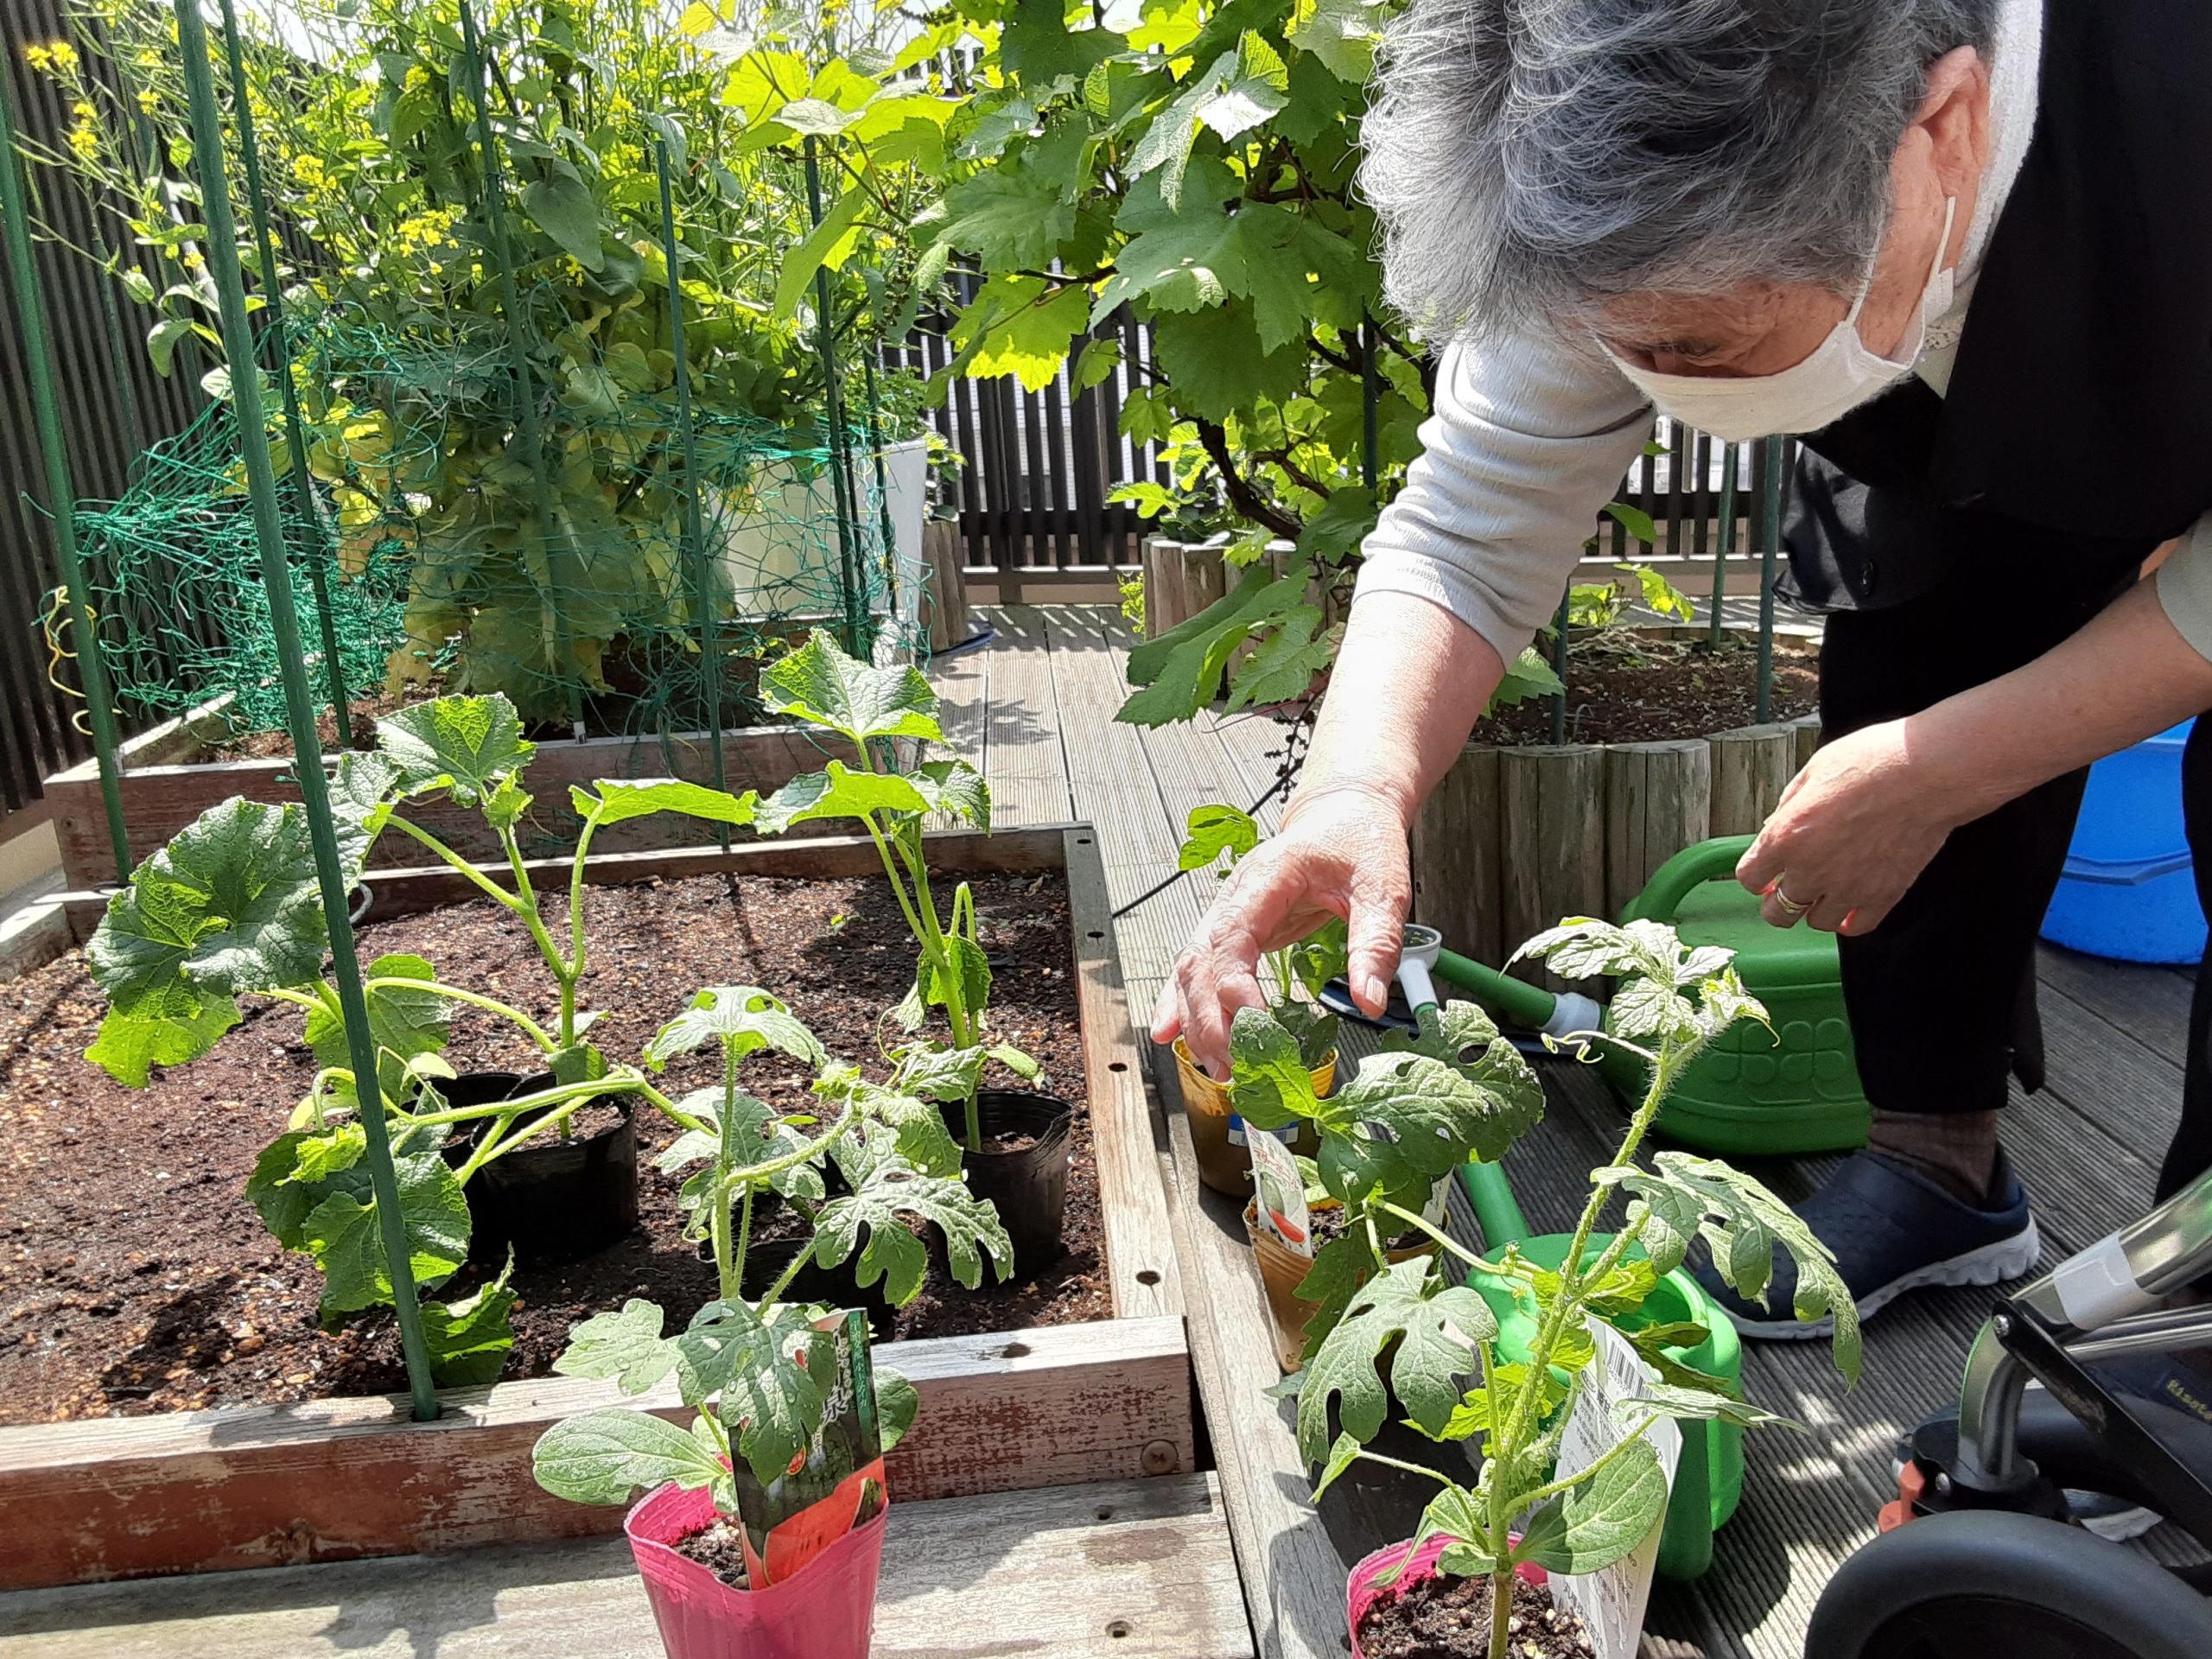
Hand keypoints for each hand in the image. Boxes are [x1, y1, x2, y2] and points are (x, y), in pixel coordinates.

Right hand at [1150, 784, 1413, 1079]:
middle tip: (1233, 1065)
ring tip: (1218, 1068)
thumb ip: (1376, 944)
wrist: (1345, 812)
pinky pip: (1197, 968)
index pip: (1233, 936)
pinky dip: (1182, 1003)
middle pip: (1201, 960)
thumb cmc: (1361, 840)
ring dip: (1197, 1020)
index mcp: (1267, 877)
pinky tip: (1170, 1034)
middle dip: (1210, 1018)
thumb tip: (1370, 1003)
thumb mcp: (1383, 887)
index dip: (1234, 985)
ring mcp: (1228, 912)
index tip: (1254, 1025)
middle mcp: (1236, 896)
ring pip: (1191, 969)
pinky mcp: (1233, 929)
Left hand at [1736, 720, 1963, 933]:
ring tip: (1826, 889)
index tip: (1765, 872)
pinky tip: (1851, 904)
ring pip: (1816, 923)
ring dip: (1816, 909)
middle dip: (1777, 901)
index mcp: (1786, 837)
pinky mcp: (1883, 896)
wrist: (1926, 773)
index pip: (1749, 878)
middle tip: (1789, 887)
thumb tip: (1777, 824)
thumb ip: (1788, 806)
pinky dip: (1851, 920)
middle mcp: (1812, 871)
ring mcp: (1848, 888)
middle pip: (1776, 913)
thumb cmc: (1872, 762)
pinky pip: (1857, 927)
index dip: (1756, 875)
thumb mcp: (1812, 771)